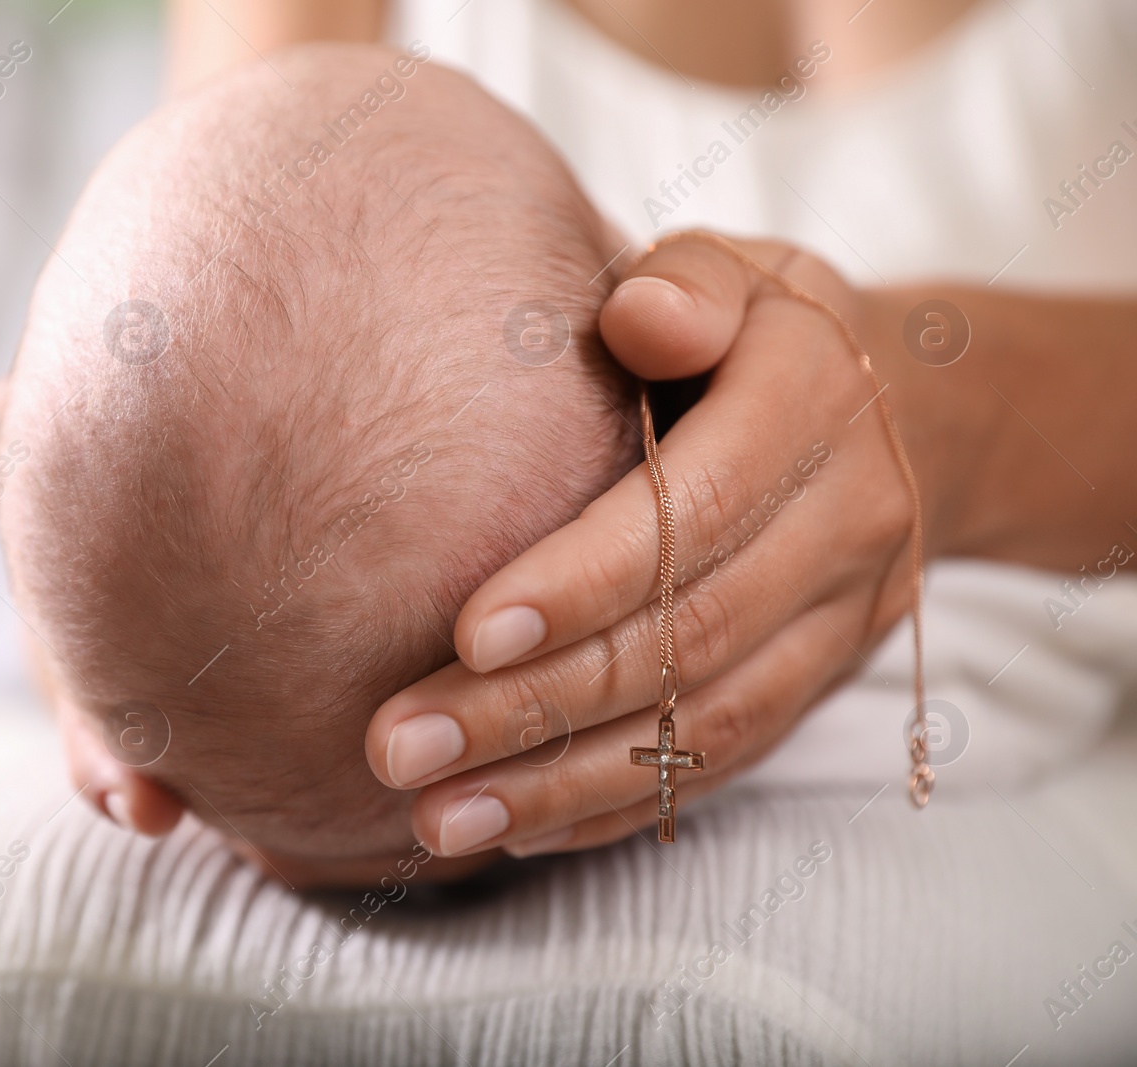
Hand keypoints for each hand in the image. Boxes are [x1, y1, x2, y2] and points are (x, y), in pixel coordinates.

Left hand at [365, 233, 922, 857]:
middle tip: (398, 746)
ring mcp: (842, 620)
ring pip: (702, 726)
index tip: (463, 633)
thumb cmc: (761, 329)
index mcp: (813, 408)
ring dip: (561, 781)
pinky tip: (513, 827)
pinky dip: (615, 803)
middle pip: (685, 639)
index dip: (582, 581)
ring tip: (435, 816)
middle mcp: (844, 525)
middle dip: (535, 704)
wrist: (906, 410)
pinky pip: (722, 763)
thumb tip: (636, 315)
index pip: (693, 514)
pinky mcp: (822, 682)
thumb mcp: (734, 269)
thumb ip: (686, 283)